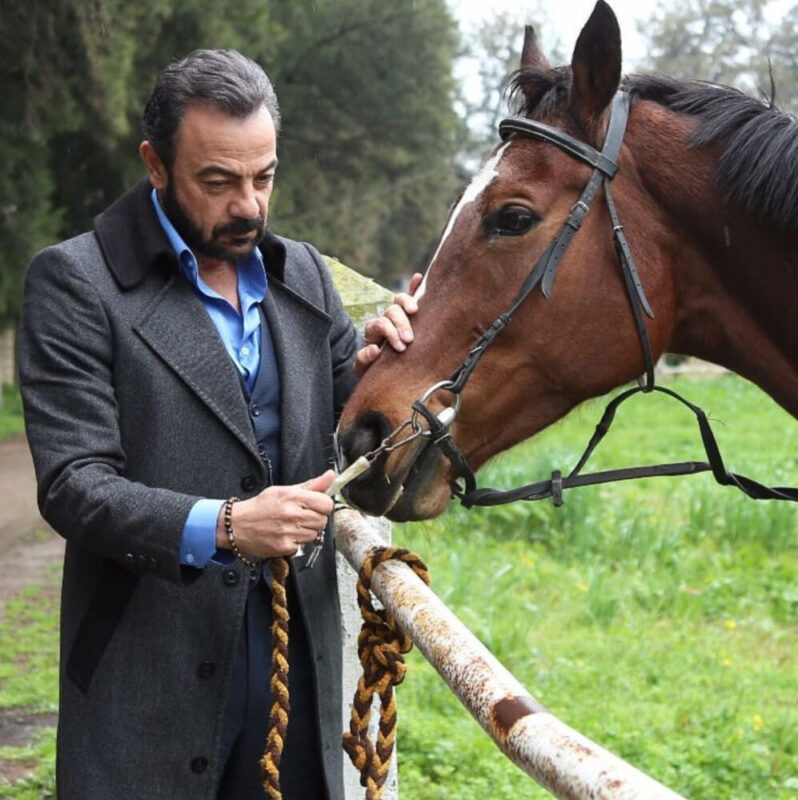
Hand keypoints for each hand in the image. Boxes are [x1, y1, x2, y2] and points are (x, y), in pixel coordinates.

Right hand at [217, 471, 335, 558]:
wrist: (237, 525)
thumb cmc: (261, 506)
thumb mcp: (284, 490)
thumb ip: (311, 485)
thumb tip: (331, 475)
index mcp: (293, 497)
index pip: (326, 504)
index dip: (323, 505)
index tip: (317, 506)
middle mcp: (291, 514)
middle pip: (323, 520)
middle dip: (315, 519)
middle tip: (302, 517)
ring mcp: (288, 532)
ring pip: (314, 535)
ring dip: (306, 532)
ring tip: (291, 526)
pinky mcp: (284, 547)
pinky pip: (302, 546)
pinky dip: (296, 543)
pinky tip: (285, 536)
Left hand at [354, 272, 422, 376]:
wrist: (381, 371)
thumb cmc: (373, 371)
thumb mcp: (364, 370)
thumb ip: (364, 360)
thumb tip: (375, 349)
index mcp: (373, 331)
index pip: (380, 324)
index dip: (390, 333)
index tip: (400, 348)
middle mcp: (384, 320)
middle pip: (391, 311)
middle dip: (401, 324)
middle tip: (409, 340)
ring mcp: (396, 316)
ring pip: (400, 301)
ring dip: (408, 304)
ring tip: (415, 312)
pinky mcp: (407, 315)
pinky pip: (410, 297)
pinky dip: (414, 286)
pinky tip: (418, 277)